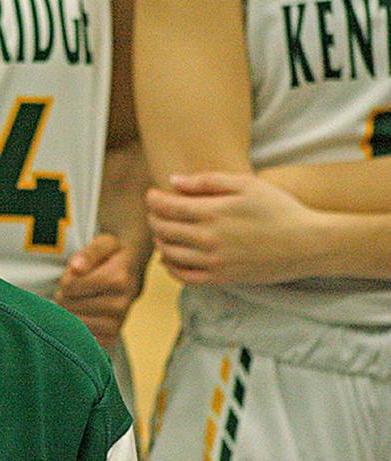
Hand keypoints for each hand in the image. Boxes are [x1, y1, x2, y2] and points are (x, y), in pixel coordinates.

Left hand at [54, 234, 143, 347]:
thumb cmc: (111, 256)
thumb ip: (88, 254)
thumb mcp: (103, 244)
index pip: (70, 286)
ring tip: (75, 301)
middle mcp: (121, 304)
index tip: (73, 274)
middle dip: (64, 296)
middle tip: (72, 289)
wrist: (130, 272)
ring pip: (74, 323)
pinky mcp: (112, 336)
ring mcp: (117, 322)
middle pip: (70, 305)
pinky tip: (79, 316)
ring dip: (68, 312)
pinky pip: (84, 340)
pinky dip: (76, 330)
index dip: (65, 279)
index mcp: (118, 279)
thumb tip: (76, 268)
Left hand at [146, 172, 320, 285]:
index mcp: (212, 213)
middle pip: (162, 229)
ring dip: (159, 240)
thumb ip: (206, 181)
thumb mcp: (245, 184)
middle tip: (156, 210)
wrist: (308, 244)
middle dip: (153, 217)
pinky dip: (170, 267)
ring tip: (163, 230)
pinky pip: (184, 277)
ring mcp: (214, 262)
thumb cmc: (279, 208)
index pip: (166, 207)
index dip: (153, 199)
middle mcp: (208, 240)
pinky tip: (171, 256)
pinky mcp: (221, 279)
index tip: (152, 194)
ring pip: (168, 253)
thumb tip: (172, 181)